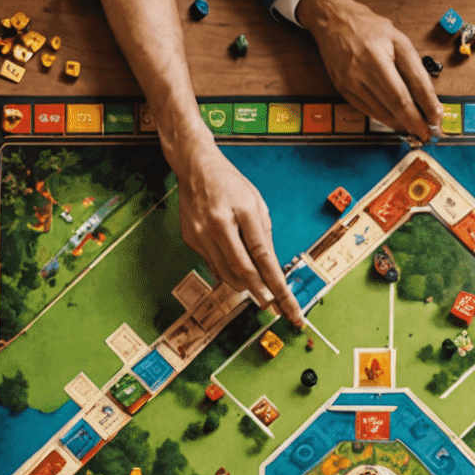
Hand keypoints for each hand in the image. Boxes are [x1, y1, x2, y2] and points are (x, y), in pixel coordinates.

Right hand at [177, 144, 302, 325]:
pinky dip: (227, 272)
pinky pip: (213, 265)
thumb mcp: (256, 202)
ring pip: (225, 273)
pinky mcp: (190, 239)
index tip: (284, 303)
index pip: (263, 255)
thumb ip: (263, 235)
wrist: (196, 167)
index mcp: (242, 211)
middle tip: (272, 307)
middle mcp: (218, 224)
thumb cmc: (230, 184)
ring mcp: (200, 233)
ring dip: (244, 286)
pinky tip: (236, 271)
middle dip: (260, 292)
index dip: (274, 283)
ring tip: (258, 292)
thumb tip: (270, 268)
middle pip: (242, 270)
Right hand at [297, 0, 442, 142]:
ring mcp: (351, 80)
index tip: (437, 119)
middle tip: (427, 133)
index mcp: (381, 52)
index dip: (427, 105)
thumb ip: (413, 67)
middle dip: (415, 122)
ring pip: (382, 112)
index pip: (411, 86)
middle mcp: (364, 67)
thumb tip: (428, 99)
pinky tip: (396, 120)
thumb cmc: (370, 29)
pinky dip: (386, 119)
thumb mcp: (399, 39)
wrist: (334, 22)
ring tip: (414, 127)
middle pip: (396, 103)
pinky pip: (369, 112)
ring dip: (401, 123)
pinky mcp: (344, 90)